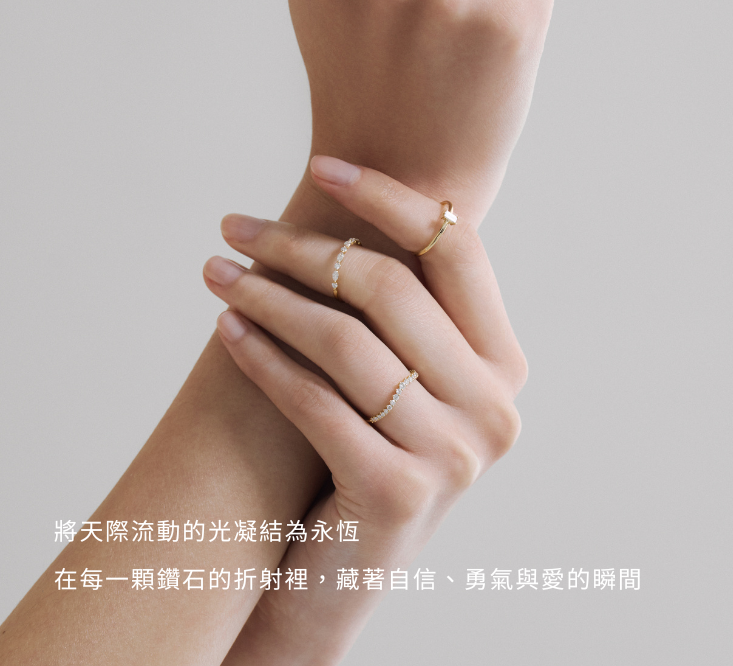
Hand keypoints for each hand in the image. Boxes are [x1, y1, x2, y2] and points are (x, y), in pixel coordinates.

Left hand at [203, 160, 526, 664]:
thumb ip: (403, 306)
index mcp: (505, 364)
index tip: (324, 164)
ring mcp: (454, 456)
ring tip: (215, 270)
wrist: (338, 579)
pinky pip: (313, 398)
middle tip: (235, 225)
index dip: (390, 197)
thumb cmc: (366, 451)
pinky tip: (225, 328)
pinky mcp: (396, 495)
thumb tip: (349, 195)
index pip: (456, 248)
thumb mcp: (405, 378)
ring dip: (268, 295)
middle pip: (391, 287)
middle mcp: (496, 407)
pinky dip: (261, 356)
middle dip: (302, 245)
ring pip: (344, 338)